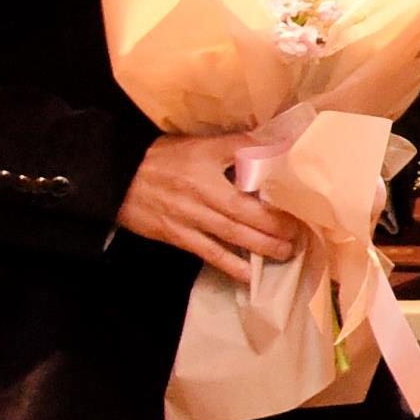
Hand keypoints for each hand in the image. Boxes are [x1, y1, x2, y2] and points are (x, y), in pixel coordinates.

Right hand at [114, 131, 302, 282]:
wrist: (118, 177)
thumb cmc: (166, 157)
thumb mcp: (203, 144)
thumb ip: (240, 145)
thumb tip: (278, 146)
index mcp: (210, 169)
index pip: (253, 178)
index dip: (277, 193)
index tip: (302, 201)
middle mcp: (203, 197)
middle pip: (247, 215)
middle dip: (277, 226)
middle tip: (302, 234)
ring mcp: (189, 220)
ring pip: (232, 237)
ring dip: (261, 247)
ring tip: (286, 253)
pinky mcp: (177, 237)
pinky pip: (209, 254)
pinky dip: (231, 265)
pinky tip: (249, 275)